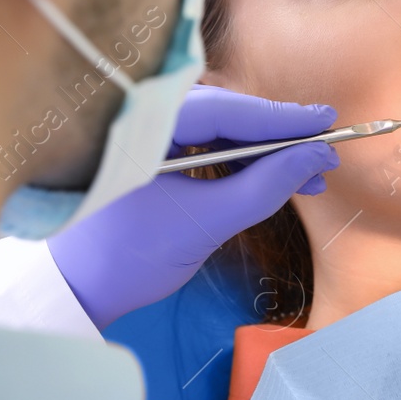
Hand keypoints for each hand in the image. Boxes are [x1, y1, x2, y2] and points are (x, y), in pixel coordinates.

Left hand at [49, 85, 338, 329]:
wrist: (74, 289)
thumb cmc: (127, 256)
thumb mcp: (206, 223)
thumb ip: (265, 187)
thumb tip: (315, 158)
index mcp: (144, 126)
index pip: (226, 110)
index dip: (281, 117)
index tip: (325, 121)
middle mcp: (143, 119)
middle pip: (225, 114)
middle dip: (276, 138)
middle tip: (322, 154)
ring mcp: (145, 135)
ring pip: (218, 131)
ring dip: (262, 154)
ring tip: (306, 178)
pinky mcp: (150, 153)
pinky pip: (203, 146)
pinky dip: (238, 163)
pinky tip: (271, 180)